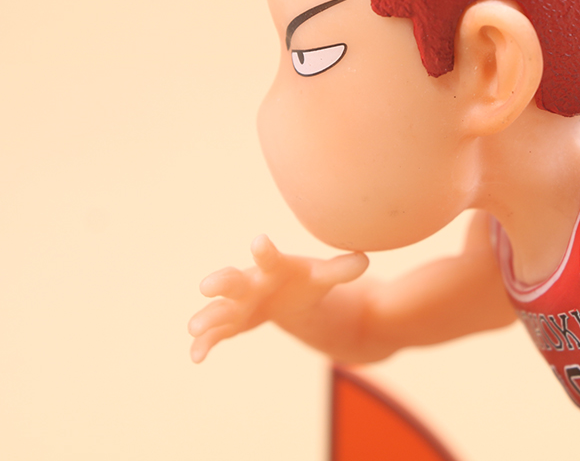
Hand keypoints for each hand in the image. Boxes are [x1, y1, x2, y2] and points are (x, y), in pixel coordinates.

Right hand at [188, 234, 368, 362]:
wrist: (289, 294)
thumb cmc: (306, 280)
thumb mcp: (324, 277)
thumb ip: (341, 269)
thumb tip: (364, 260)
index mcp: (274, 266)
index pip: (270, 258)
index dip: (266, 252)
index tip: (260, 241)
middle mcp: (252, 282)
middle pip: (235, 280)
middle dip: (222, 282)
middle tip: (207, 285)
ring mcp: (240, 303)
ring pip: (221, 309)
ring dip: (208, 317)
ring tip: (194, 327)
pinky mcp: (234, 322)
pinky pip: (218, 333)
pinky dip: (206, 344)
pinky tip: (196, 357)